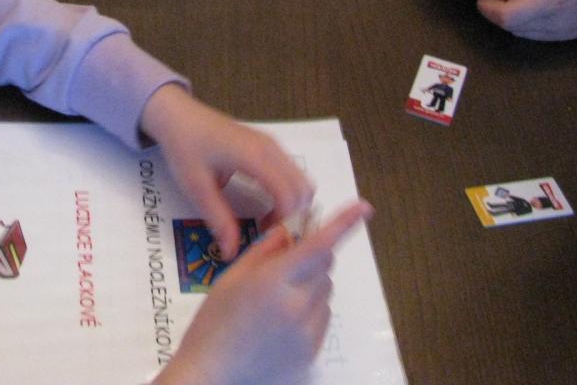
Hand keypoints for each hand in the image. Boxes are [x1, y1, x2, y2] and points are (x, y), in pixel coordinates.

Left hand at [140, 85, 312, 259]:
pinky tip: (266, 206)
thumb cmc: (185, 148)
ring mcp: (271, 144)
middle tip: (270, 235)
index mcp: (254, 157)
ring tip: (267, 223)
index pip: (289, 195)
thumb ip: (218, 219)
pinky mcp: (267, 145)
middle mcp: (270, 148)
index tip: (267, 239)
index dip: (285, 222)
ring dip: (293, 205)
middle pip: (304, 188)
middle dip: (295, 216)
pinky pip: (291, 172)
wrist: (178, 115)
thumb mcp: (196, 187)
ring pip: (301, 180)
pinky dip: (288, 193)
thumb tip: (232, 252)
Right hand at [156, 201, 373, 384]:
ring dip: (310, 287)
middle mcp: (297, 306)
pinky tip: (280, 325)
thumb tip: (290, 231)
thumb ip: (265, 250)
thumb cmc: (214, 323)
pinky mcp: (312, 354)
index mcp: (274, 281)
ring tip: (276, 304)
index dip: (344, 223)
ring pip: (325, 294)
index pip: (318, 245)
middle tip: (283, 267)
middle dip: (311, 259)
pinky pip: (322, 321)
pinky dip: (309, 313)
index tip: (364, 207)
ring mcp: (308, 334)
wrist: (212, 376)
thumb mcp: (231, 278)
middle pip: (324, 268)